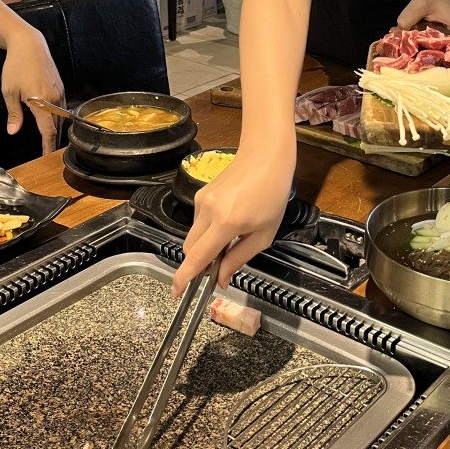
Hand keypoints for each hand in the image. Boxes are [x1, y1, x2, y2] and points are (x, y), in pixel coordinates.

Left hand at [2, 28, 64, 153]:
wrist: (29, 44)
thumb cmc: (16, 66)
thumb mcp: (9, 91)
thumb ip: (14, 114)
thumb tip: (13, 131)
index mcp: (41, 101)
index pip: (48, 130)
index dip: (48, 145)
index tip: (46, 156)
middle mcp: (54, 98)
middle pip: (57, 126)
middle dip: (53, 141)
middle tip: (47, 154)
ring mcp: (60, 92)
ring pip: (61, 118)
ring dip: (56, 130)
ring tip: (50, 141)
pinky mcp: (61, 87)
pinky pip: (62, 107)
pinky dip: (58, 118)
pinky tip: (52, 121)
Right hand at [171, 150, 295, 293]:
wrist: (266, 157)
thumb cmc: (272, 194)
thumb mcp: (264, 234)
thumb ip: (240, 258)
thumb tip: (222, 279)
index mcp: (227, 223)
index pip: (198, 256)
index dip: (185, 277)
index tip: (177, 291)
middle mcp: (209, 211)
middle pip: (190, 249)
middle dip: (198, 263)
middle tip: (217, 269)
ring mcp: (202, 201)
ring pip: (193, 235)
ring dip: (205, 246)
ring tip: (231, 239)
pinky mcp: (200, 194)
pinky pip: (198, 221)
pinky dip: (207, 230)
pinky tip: (228, 222)